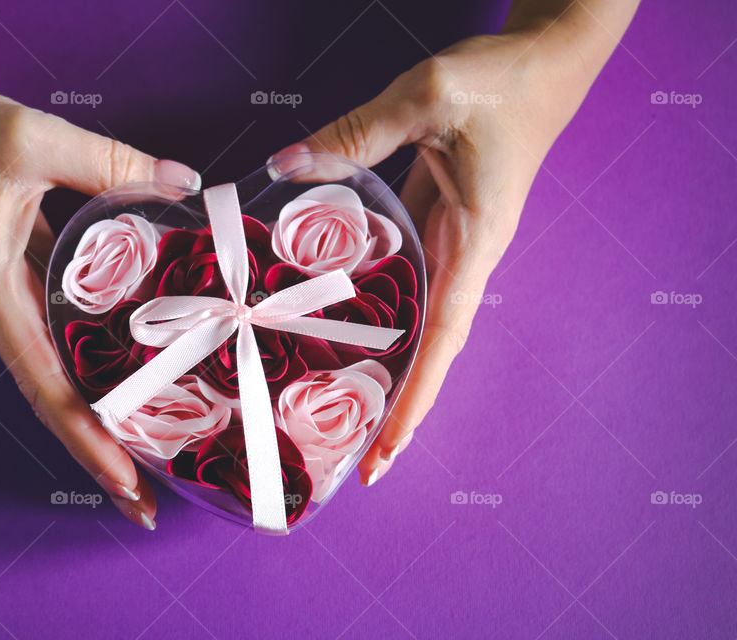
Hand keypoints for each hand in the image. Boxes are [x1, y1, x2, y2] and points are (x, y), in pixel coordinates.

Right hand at [0, 86, 200, 528]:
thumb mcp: (32, 139)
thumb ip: (110, 163)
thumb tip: (184, 183)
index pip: (45, 388)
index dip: (87, 440)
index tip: (126, 484)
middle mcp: (0, 314)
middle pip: (54, 402)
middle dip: (99, 454)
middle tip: (148, 502)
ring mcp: (9, 304)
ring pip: (59, 377)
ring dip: (99, 420)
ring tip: (150, 457)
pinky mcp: (20, 286)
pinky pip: (61, 341)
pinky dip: (93, 370)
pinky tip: (130, 379)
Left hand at [270, 29, 611, 484]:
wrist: (542, 60)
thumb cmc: (500, 79)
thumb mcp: (429, 96)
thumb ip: (357, 134)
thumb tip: (283, 167)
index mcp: (475, 242)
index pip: (443, 340)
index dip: (414, 402)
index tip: (386, 455)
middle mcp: (465, 255)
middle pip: (429, 350)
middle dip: (396, 407)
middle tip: (351, 460)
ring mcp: (451, 241)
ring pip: (414, 320)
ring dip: (384, 365)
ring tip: (336, 408)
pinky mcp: (436, 221)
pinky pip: (402, 278)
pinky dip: (376, 310)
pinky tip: (336, 323)